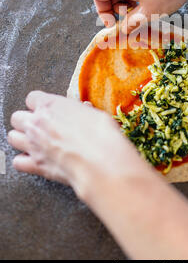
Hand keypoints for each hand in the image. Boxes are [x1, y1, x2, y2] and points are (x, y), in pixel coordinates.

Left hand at [8, 91, 133, 191]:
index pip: (32, 98)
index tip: (47, 108)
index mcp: (50, 106)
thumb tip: (83, 111)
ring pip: (12, 137)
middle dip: (26, 120)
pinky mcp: (35, 165)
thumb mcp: (94, 113)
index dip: (40, 103)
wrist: (99, 162)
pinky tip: (34, 159)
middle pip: (17, 117)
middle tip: (39, 125)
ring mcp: (33, 145)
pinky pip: (17, 162)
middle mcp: (37, 124)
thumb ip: (81, 111)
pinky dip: (24, 161)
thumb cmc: (100, 135)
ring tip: (34, 141)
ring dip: (22, 139)